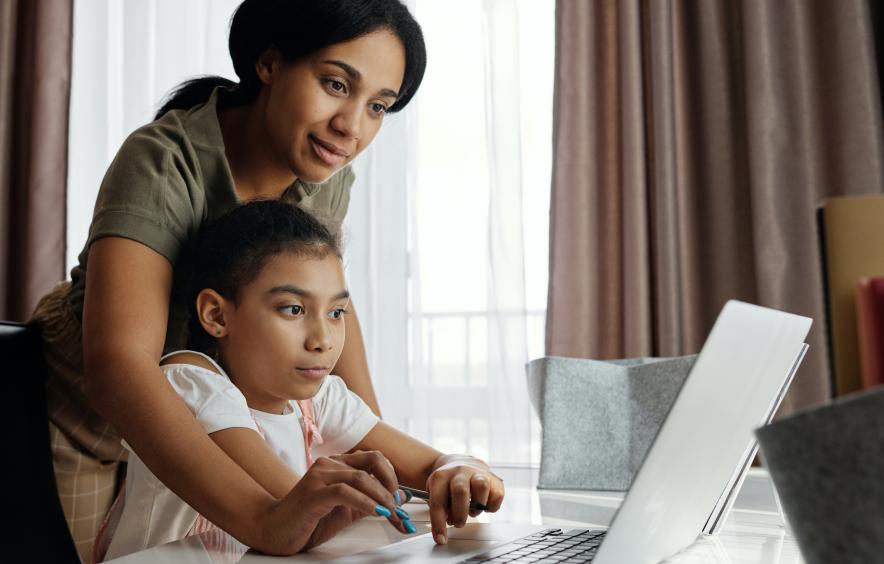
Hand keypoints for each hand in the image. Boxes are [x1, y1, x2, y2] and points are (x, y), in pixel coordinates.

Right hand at [257, 450, 410, 554]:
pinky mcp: (313, 493)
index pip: (374, 458)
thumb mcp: (347, 510)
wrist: (274, 530)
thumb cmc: (308, 520)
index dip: (392, 477)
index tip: (400, 500)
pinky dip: (365, 503)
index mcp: (338, 464)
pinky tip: (375, 513)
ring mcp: (319, 476)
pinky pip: (345, 492)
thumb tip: (400, 499)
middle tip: (397, 506)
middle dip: (391, 484)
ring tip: (390, 514)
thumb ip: (370, 501)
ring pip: (361, 477)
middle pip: (372, 461)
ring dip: (382, 497)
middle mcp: (329, 464)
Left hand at [426, 455, 504, 544]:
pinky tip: (484, 506)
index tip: (441, 539)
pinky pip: (497, 495)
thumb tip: (446, 527)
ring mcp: (477, 473)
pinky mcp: (494, 479)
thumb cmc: (447, 483)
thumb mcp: (436, 492)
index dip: (439, 523)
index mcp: (441, 476)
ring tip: (473, 511)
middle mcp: (460, 472)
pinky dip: (491, 506)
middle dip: (460, 514)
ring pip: (481, 486)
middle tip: (458, 523)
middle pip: (460, 490)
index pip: (438, 501)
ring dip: (477, 507)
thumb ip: (440, 509)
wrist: (460, 462)